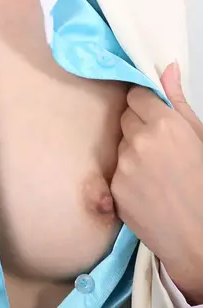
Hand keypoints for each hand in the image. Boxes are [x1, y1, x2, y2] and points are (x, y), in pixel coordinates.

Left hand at [110, 62, 202, 303]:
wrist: (199, 239)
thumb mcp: (200, 138)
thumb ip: (178, 101)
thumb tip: (168, 68)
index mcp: (165, 123)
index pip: (136, 95)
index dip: (144, 105)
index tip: (151, 114)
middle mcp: (140, 140)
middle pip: (125, 118)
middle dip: (138, 127)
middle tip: (159, 149)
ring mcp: (124, 165)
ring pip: (120, 145)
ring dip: (131, 152)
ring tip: (155, 173)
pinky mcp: (114, 188)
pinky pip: (114, 171)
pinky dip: (126, 177)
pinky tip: (146, 190)